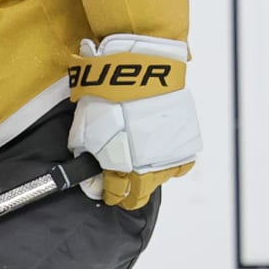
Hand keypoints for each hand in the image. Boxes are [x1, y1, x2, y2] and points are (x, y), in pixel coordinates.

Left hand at [67, 34, 201, 208]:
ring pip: (162, 179)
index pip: (116, 193)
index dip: (110, 195)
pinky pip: (181, 162)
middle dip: (130, 194)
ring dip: (151, 178)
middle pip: (141, 194)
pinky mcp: (185, 140)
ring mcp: (169, 155)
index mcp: (121, 168)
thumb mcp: (83, 129)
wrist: (139, 74)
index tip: (108, 193)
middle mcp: (148, 167)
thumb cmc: (107, 100)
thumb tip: (86, 163)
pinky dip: (172, 164)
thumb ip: (84, 152)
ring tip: (143, 171)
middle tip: (126, 191)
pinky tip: (164, 158)